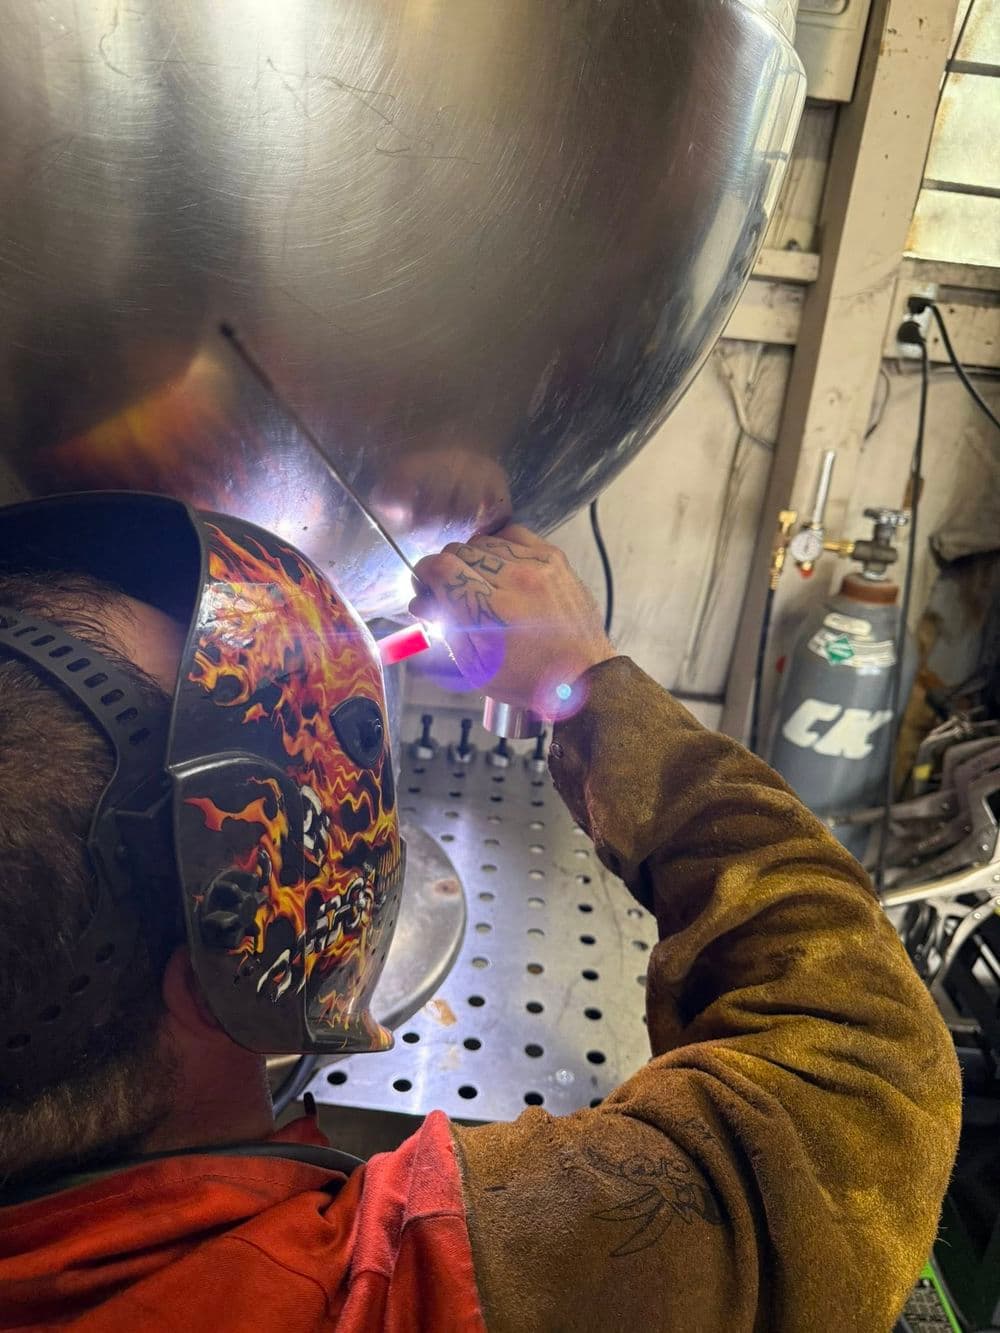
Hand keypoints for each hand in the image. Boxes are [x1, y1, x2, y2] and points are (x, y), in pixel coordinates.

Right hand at [410, 524, 614, 716]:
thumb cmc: (530, 680)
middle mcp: (514, 583)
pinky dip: (500, 546)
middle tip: (451, 590)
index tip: (427, 585)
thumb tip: (422, 601)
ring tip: (479, 581)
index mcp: (490, 613)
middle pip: (458, 551)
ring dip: (472, 558)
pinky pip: (514, 534)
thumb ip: (445, 628)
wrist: (584, 677)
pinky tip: (501, 566)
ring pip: (483, 540)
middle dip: (446, 569)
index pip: (441, 569)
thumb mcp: (477, 668)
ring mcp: (537, 567)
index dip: (424, 575)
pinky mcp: (554, 559)